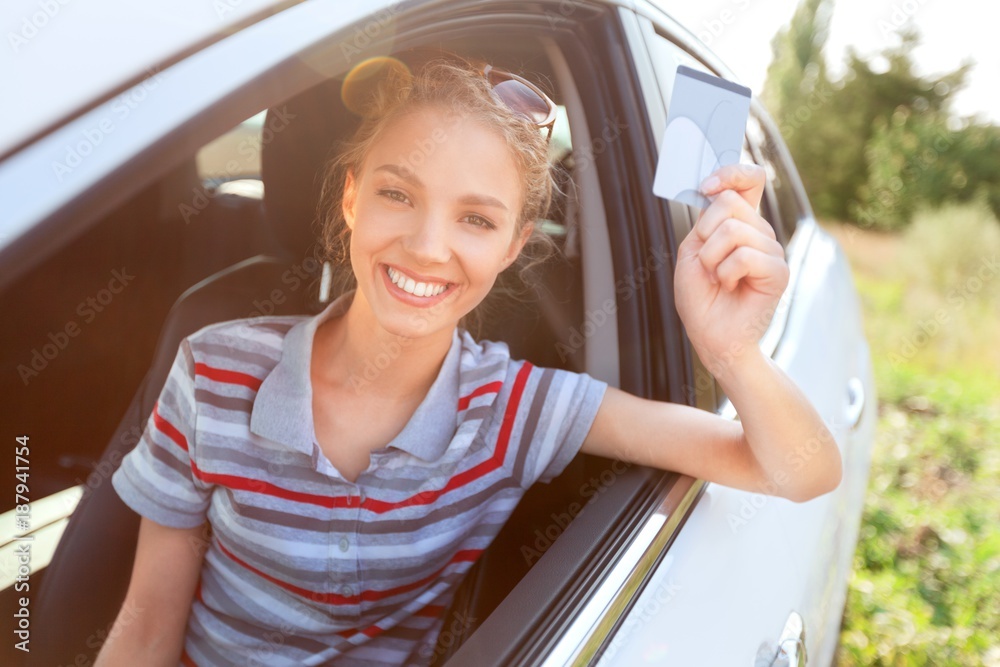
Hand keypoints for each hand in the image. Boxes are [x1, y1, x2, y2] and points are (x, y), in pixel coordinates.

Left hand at [673, 163, 788, 372]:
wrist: (710, 336)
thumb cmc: (700, 297)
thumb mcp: (692, 251)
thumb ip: (706, 220)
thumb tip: (718, 190)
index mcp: (740, 223)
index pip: (750, 180)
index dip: (731, 173)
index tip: (706, 186)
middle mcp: (760, 232)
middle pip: (730, 203)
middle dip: (704, 235)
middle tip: (707, 263)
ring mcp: (772, 250)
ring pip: (733, 230)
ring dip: (712, 259)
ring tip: (717, 279)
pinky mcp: (778, 271)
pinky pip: (745, 255)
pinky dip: (726, 273)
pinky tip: (729, 287)